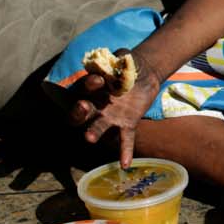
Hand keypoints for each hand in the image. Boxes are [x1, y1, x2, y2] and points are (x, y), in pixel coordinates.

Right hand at [66, 49, 158, 166]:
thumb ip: (119, 58)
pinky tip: (125, 165)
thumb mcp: (123, 58)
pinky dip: (124, 152)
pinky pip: (124, 140)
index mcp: (90, 89)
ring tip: (90, 138)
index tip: (98, 80)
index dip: (87, 85)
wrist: (144, 74)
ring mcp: (110, 118)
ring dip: (93, 132)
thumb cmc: (127, 65)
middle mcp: (95, 106)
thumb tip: (120, 58)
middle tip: (84, 106)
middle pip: (79, 113)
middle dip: (79, 111)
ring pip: (97, 127)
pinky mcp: (126, 125)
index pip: (80, 90)